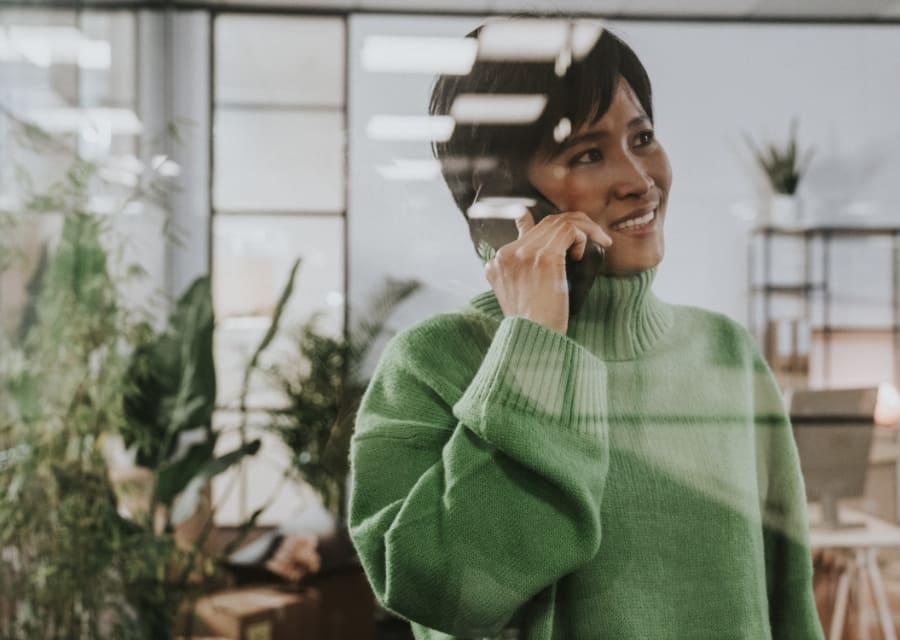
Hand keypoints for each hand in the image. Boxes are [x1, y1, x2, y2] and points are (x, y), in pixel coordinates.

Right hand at [483, 210, 612, 334]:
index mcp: (498, 262)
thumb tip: (542, 264)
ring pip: (559, 222)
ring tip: (600, 240)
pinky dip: (584, 236)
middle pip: (545, 223)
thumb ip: (522, 277)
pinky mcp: (544, 258)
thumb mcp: (519, 298)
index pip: (526, 228)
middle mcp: (508, 253)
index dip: (553, 227)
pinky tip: (588, 251)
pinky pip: (569, 231)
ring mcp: (524, 253)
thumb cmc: (532, 324)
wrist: (532, 339)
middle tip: (594, 236)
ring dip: (585, 228)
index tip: (571, 234)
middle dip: (574, 225)